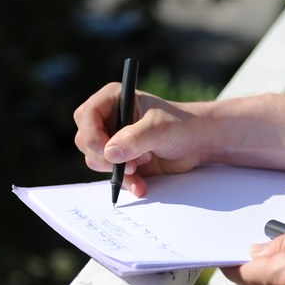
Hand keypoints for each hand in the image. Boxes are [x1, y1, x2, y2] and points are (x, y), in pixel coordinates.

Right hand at [73, 83, 210, 196]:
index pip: (85, 117)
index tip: (109, 152)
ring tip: (145, 162)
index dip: (93, 136)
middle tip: (132, 161)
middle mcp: (108, 118)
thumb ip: (134, 138)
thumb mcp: (159, 128)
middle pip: (85, 141)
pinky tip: (141, 185)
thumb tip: (109, 152)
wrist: (198, 143)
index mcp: (113, 99)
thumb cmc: (181, 125)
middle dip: (106, 156)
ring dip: (117, 169)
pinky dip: (125, 182)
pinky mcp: (121, 159)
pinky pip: (110, 174)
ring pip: (95, 160)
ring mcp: (113, 140)